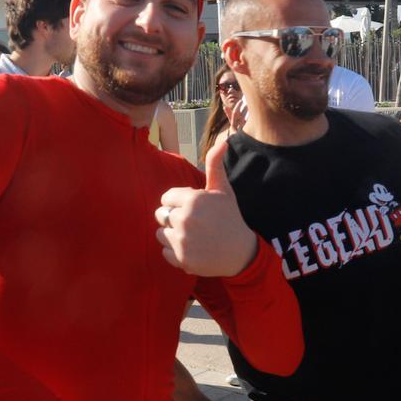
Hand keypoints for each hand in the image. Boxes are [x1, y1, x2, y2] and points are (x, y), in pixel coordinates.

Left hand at [154, 136, 255, 276]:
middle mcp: (184, 219)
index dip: (177, 202)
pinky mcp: (181, 260)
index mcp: (192, 200)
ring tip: (191, 236)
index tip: (192, 208)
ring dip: (172, 235)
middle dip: (173, 217)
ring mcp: (182, 241)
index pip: (166, 198)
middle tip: (192, 223)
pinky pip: (165, 252)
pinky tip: (192, 248)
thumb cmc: (230, 217)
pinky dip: (175, 252)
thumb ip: (215, 165)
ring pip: (160, 233)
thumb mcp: (223, 190)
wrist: (240, 252)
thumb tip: (222, 141)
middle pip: (160, 215)